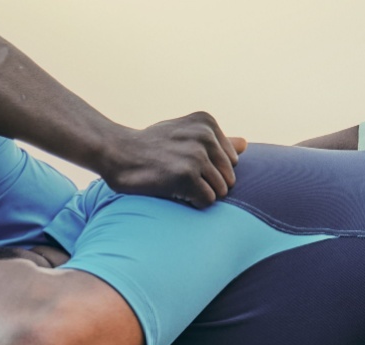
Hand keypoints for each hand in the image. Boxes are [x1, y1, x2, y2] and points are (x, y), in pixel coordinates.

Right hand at [100, 112, 247, 207]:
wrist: (117, 153)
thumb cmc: (151, 147)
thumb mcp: (184, 135)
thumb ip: (217, 141)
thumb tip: (246, 144)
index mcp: (207, 122)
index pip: (232, 160)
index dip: (210, 170)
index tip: (184, 163)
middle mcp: (205, 135)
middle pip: (229, 177)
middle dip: (208, 183)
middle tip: (180, 176)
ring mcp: (196, 155)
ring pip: (220, 190)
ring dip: (199, 194)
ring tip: (176, 183)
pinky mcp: (187, 175)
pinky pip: (207, 201)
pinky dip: (193, 202)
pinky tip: (174, 191)